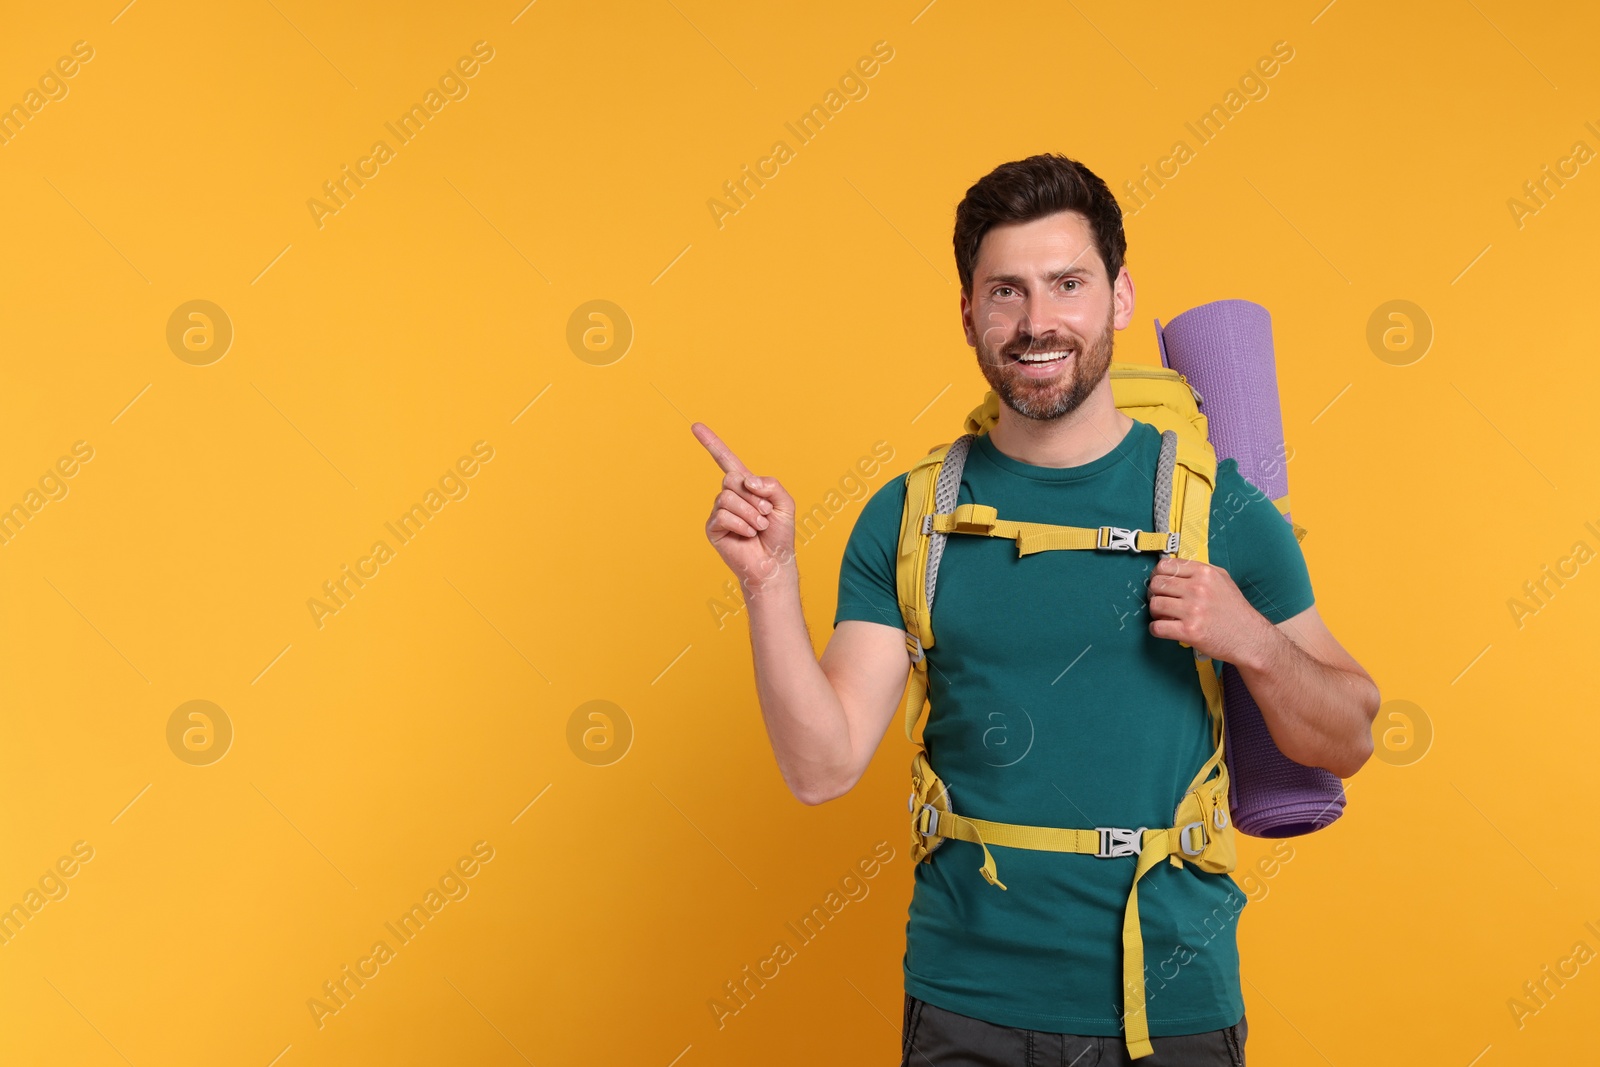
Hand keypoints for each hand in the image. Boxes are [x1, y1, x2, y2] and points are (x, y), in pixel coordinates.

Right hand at [692, 422, 796, 591]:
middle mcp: (730, 496)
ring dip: (750, 513)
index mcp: (746, 486)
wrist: (774, 562)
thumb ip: (770, 484)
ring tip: (759, 526)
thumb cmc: (779, 534)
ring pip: (727, 497)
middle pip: (731, 478)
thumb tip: (746, 481)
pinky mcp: (713, 527)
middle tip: (765, 513)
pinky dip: (741, 524)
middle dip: (753, 497)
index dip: (711, 443)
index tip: (695, 426)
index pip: (725, 460)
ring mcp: (720, 511)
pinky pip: (723, 515)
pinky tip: (748, 534)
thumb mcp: (785, 503)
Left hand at [1146, 556, 1272, 664]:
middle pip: (1156, 584)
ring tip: (1165, 616)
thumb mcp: (1222, 580)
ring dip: (1156, 612)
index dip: (1158, 575)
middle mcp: (1198, 589)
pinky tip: (1165, 628)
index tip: (1160, 584)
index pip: (1164, 566)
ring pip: (1154, 604)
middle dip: (1155, 594)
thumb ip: (1198, 571)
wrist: (1249, 637)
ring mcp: (1193, 610)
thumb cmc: (1235, 610)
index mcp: (1204, 573)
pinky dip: (1156, 629)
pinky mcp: (1189, 631)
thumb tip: (1172, 568)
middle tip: (1162, 602)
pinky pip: (1157, 627)